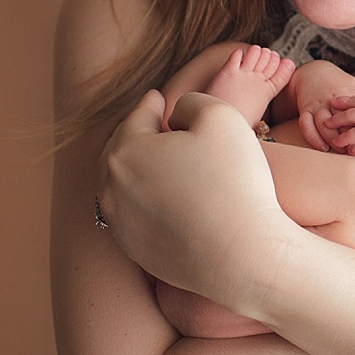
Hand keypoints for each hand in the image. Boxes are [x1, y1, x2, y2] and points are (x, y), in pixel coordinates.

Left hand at [96, 90, 294, 307]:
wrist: (242, 256)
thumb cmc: (234, 180)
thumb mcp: (220, 115)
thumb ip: (190, 101)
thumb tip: (175, 116)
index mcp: (125, 152)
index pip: (136, 118)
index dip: (150, 104)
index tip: (157, 98)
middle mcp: (111, 189)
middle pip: (121, 151)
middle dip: (137, 134)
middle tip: (156, 126)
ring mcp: (120, 225)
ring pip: (123, 184)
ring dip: (138, 168)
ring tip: (162, 160)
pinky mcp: (135, 252)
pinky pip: (134, 215)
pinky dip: (144, 200)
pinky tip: (166, 197)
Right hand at [292, 60, 354, 153]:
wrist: (314, 72)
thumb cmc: (339, 84)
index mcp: (347, 94)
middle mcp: (331, 100)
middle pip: (340, 121)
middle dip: (347, 137)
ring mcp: (317, 105)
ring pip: (323, 124)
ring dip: (331, 140)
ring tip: (341, 151)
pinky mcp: (305, 109)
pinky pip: (305, 125)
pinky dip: (313, 138)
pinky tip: (322, 148)